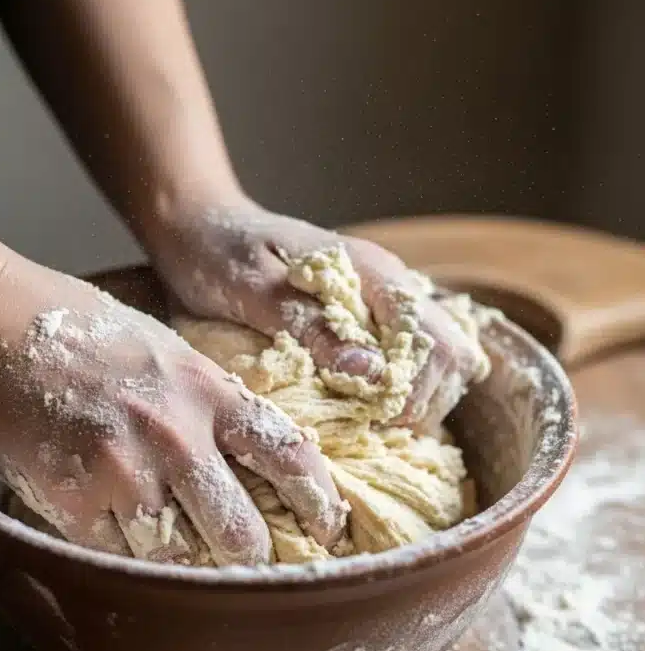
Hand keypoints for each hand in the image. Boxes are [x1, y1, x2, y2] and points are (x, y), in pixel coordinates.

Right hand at [0, 260, 345, 565]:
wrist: (5, 332)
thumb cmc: (94, 338)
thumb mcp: (175, 354)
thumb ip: (218, 403)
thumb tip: (264, 455)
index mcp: (210, 393)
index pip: (289, 455)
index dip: (319, 502)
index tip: (327, 527)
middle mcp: (177, 436)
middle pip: (242, 532)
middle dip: (256, 558)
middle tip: (260, 566)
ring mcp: (127, 473)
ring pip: (185, 559)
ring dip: (195, 569)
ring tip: (199, 568)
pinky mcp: (79, 503)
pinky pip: (125, 558)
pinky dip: (136, 562)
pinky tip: (137, 549)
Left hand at [155, 198, 487, 426]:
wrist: (198, 223)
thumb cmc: (218, 252)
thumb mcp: (252, 290)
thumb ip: (309, 326)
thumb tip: (372, 372)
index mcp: (371, 273)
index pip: (438, 343)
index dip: (418, 394)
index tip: (375, 421)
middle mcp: (389, 282)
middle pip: (452, 354)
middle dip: (424, 402)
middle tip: (375, 427)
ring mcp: (381, 298)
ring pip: (440, 357)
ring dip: (417, 397)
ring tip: (372, 420)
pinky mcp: (365, 313)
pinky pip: (408, 355)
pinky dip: (400, 387)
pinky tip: (366, 404)